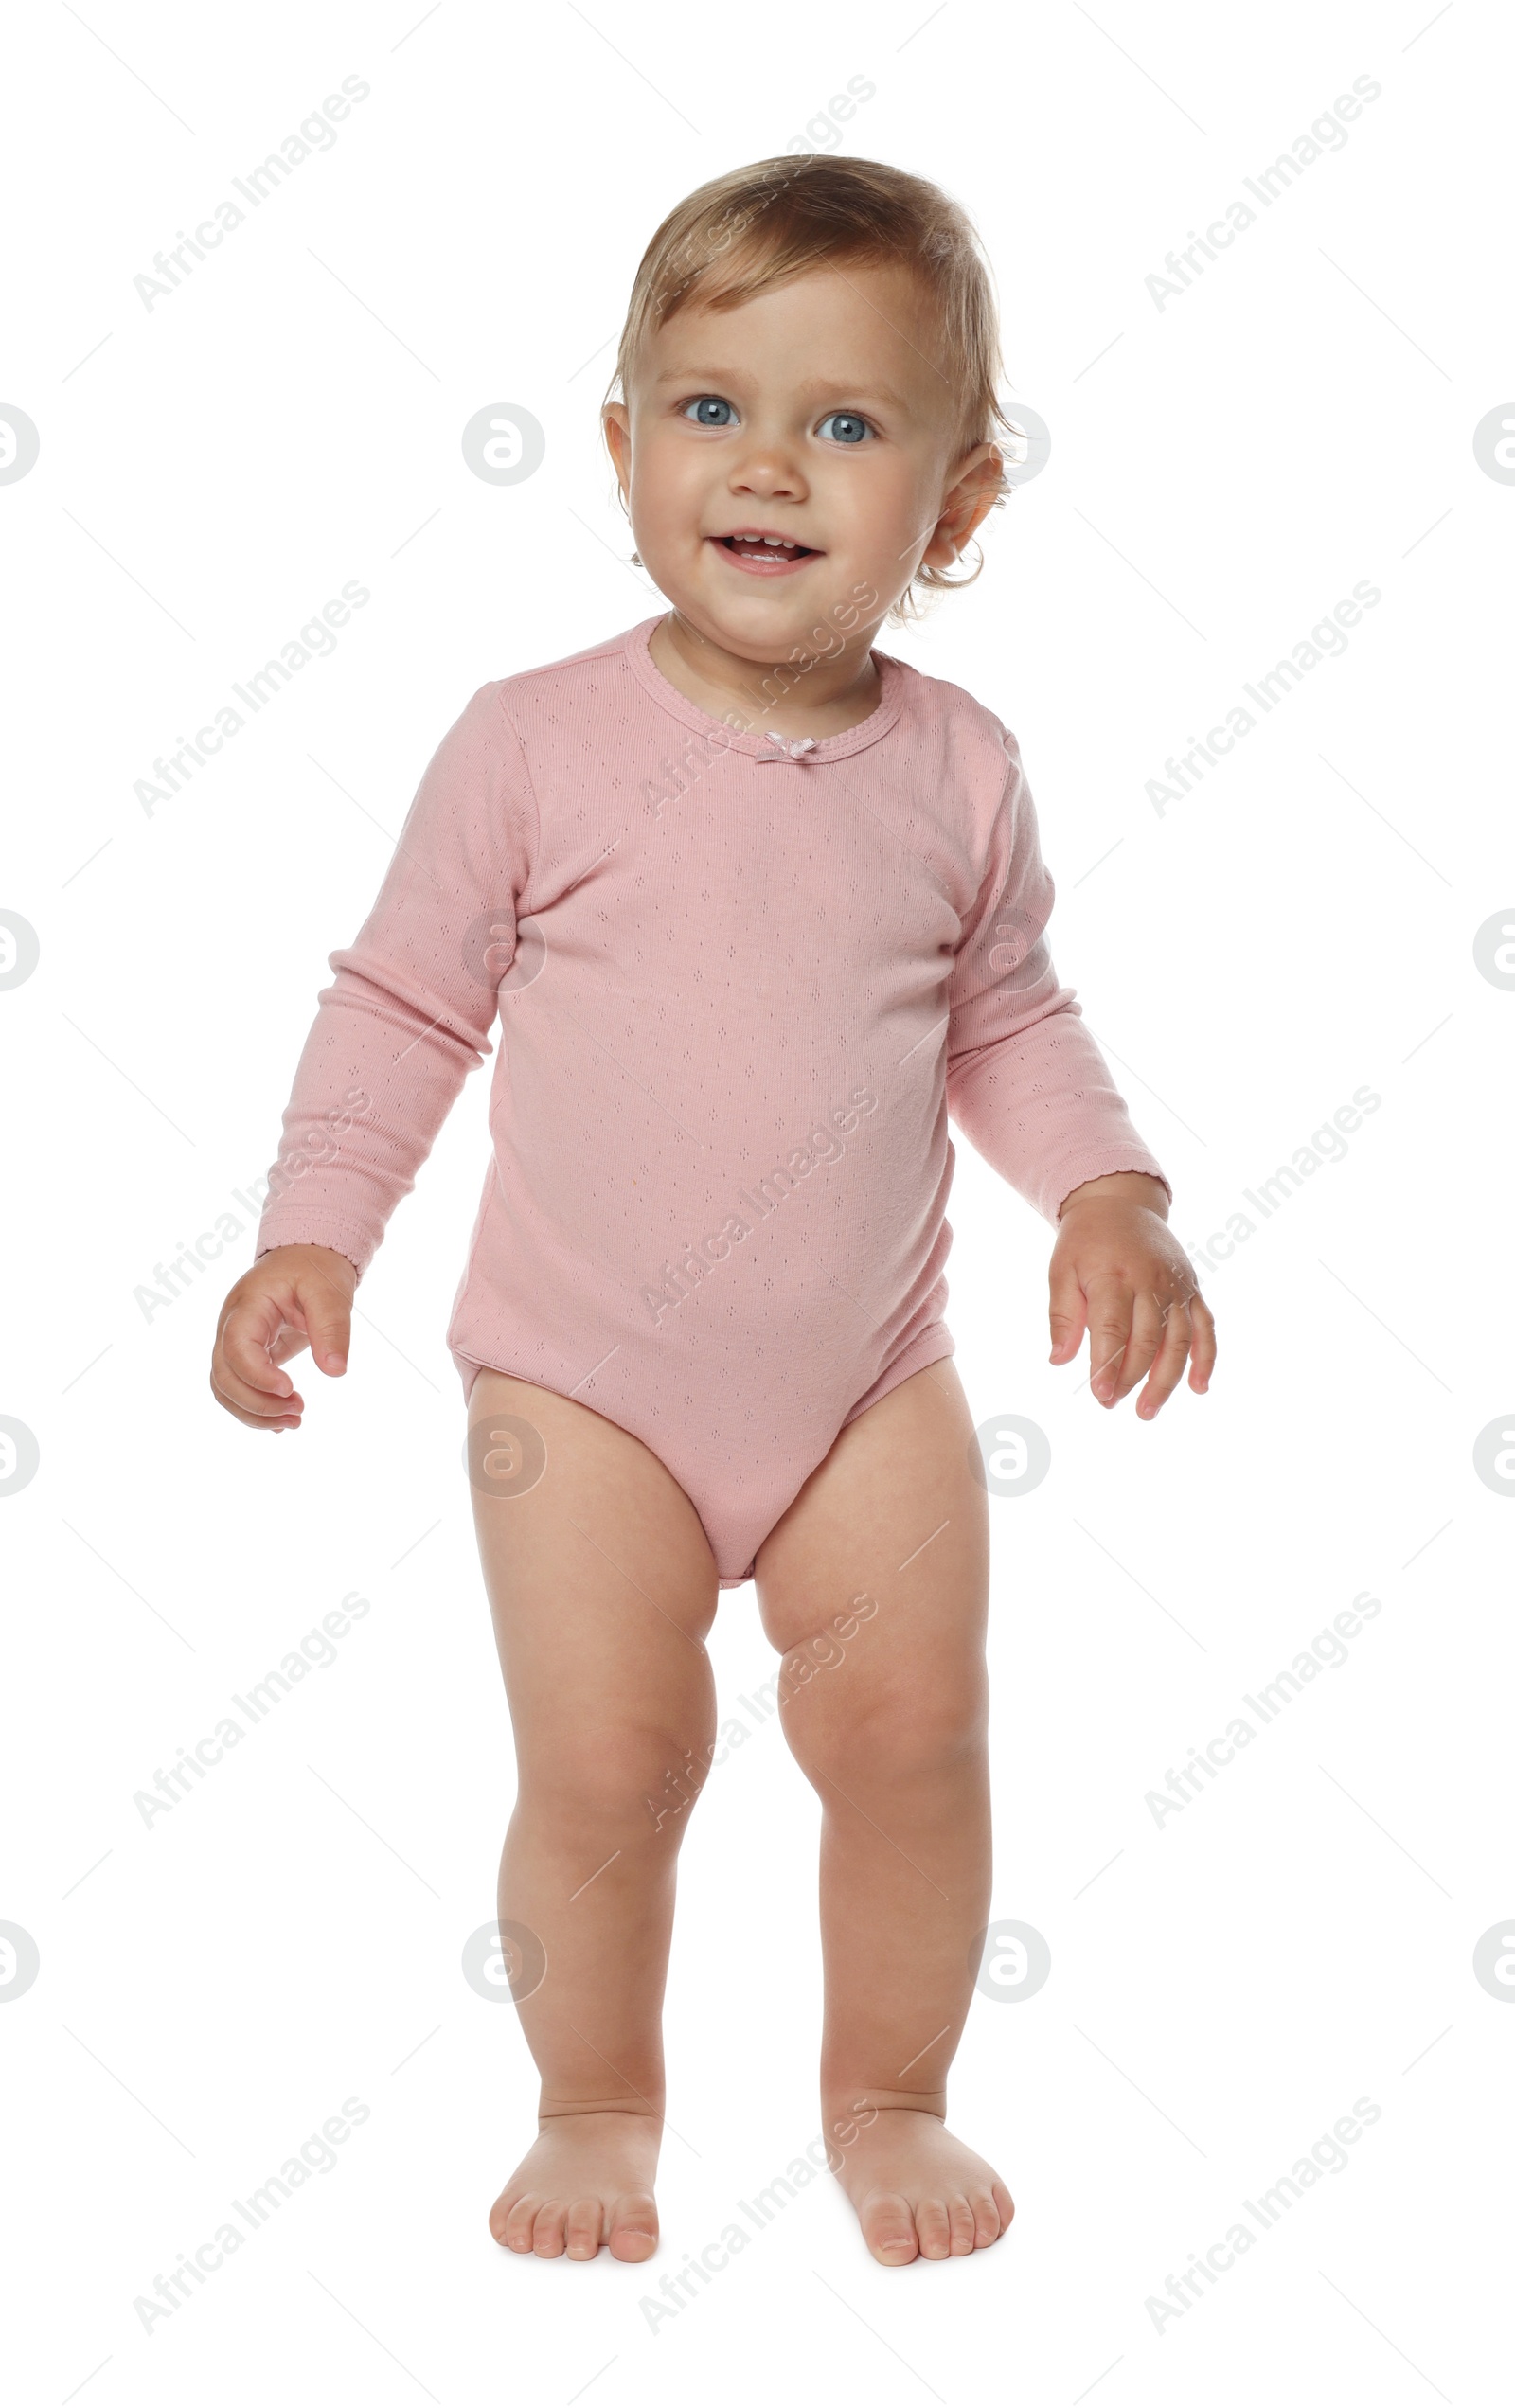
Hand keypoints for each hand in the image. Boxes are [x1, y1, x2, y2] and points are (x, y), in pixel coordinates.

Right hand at [209, 1243, 357, 1431]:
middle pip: (224, 1376)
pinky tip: (281, 1422)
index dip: (258, 1376)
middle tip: (299, 1411)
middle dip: (256, 1403)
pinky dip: (254, 1410)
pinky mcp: (246, 1354)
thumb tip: (335, 1371)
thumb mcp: (330, 1291)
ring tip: (294, 1421)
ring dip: (253, 1413)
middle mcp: (232, 1326)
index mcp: (248, 1305)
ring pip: (224, 1388)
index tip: (290, 1390)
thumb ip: (331, 1328)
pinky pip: (237, 1387)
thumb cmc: (315, 1267)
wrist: (304, 1255)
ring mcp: (235, 1342)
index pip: (236, 1348)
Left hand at [1048, 1173, 1214, 1417]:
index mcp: (1114, 1275)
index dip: (1108, 1365)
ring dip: (1166, 1381)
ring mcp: (1176, 1286)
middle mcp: (1151, 1281)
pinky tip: (1199, 1388)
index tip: (1100, 1395)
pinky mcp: (1192, 1289)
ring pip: (1178, 1341)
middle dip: (1130, 1378)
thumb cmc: (1085, 1242)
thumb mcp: (1061, 1271)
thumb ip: (1063, 1316)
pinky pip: (1205, 1328)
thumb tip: (1058, 1360)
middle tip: (1110, 1404)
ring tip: (1146, 1410)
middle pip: (1147, 1340)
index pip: (1113, 1328)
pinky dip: (1206, 1359)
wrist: (1120, 1202)